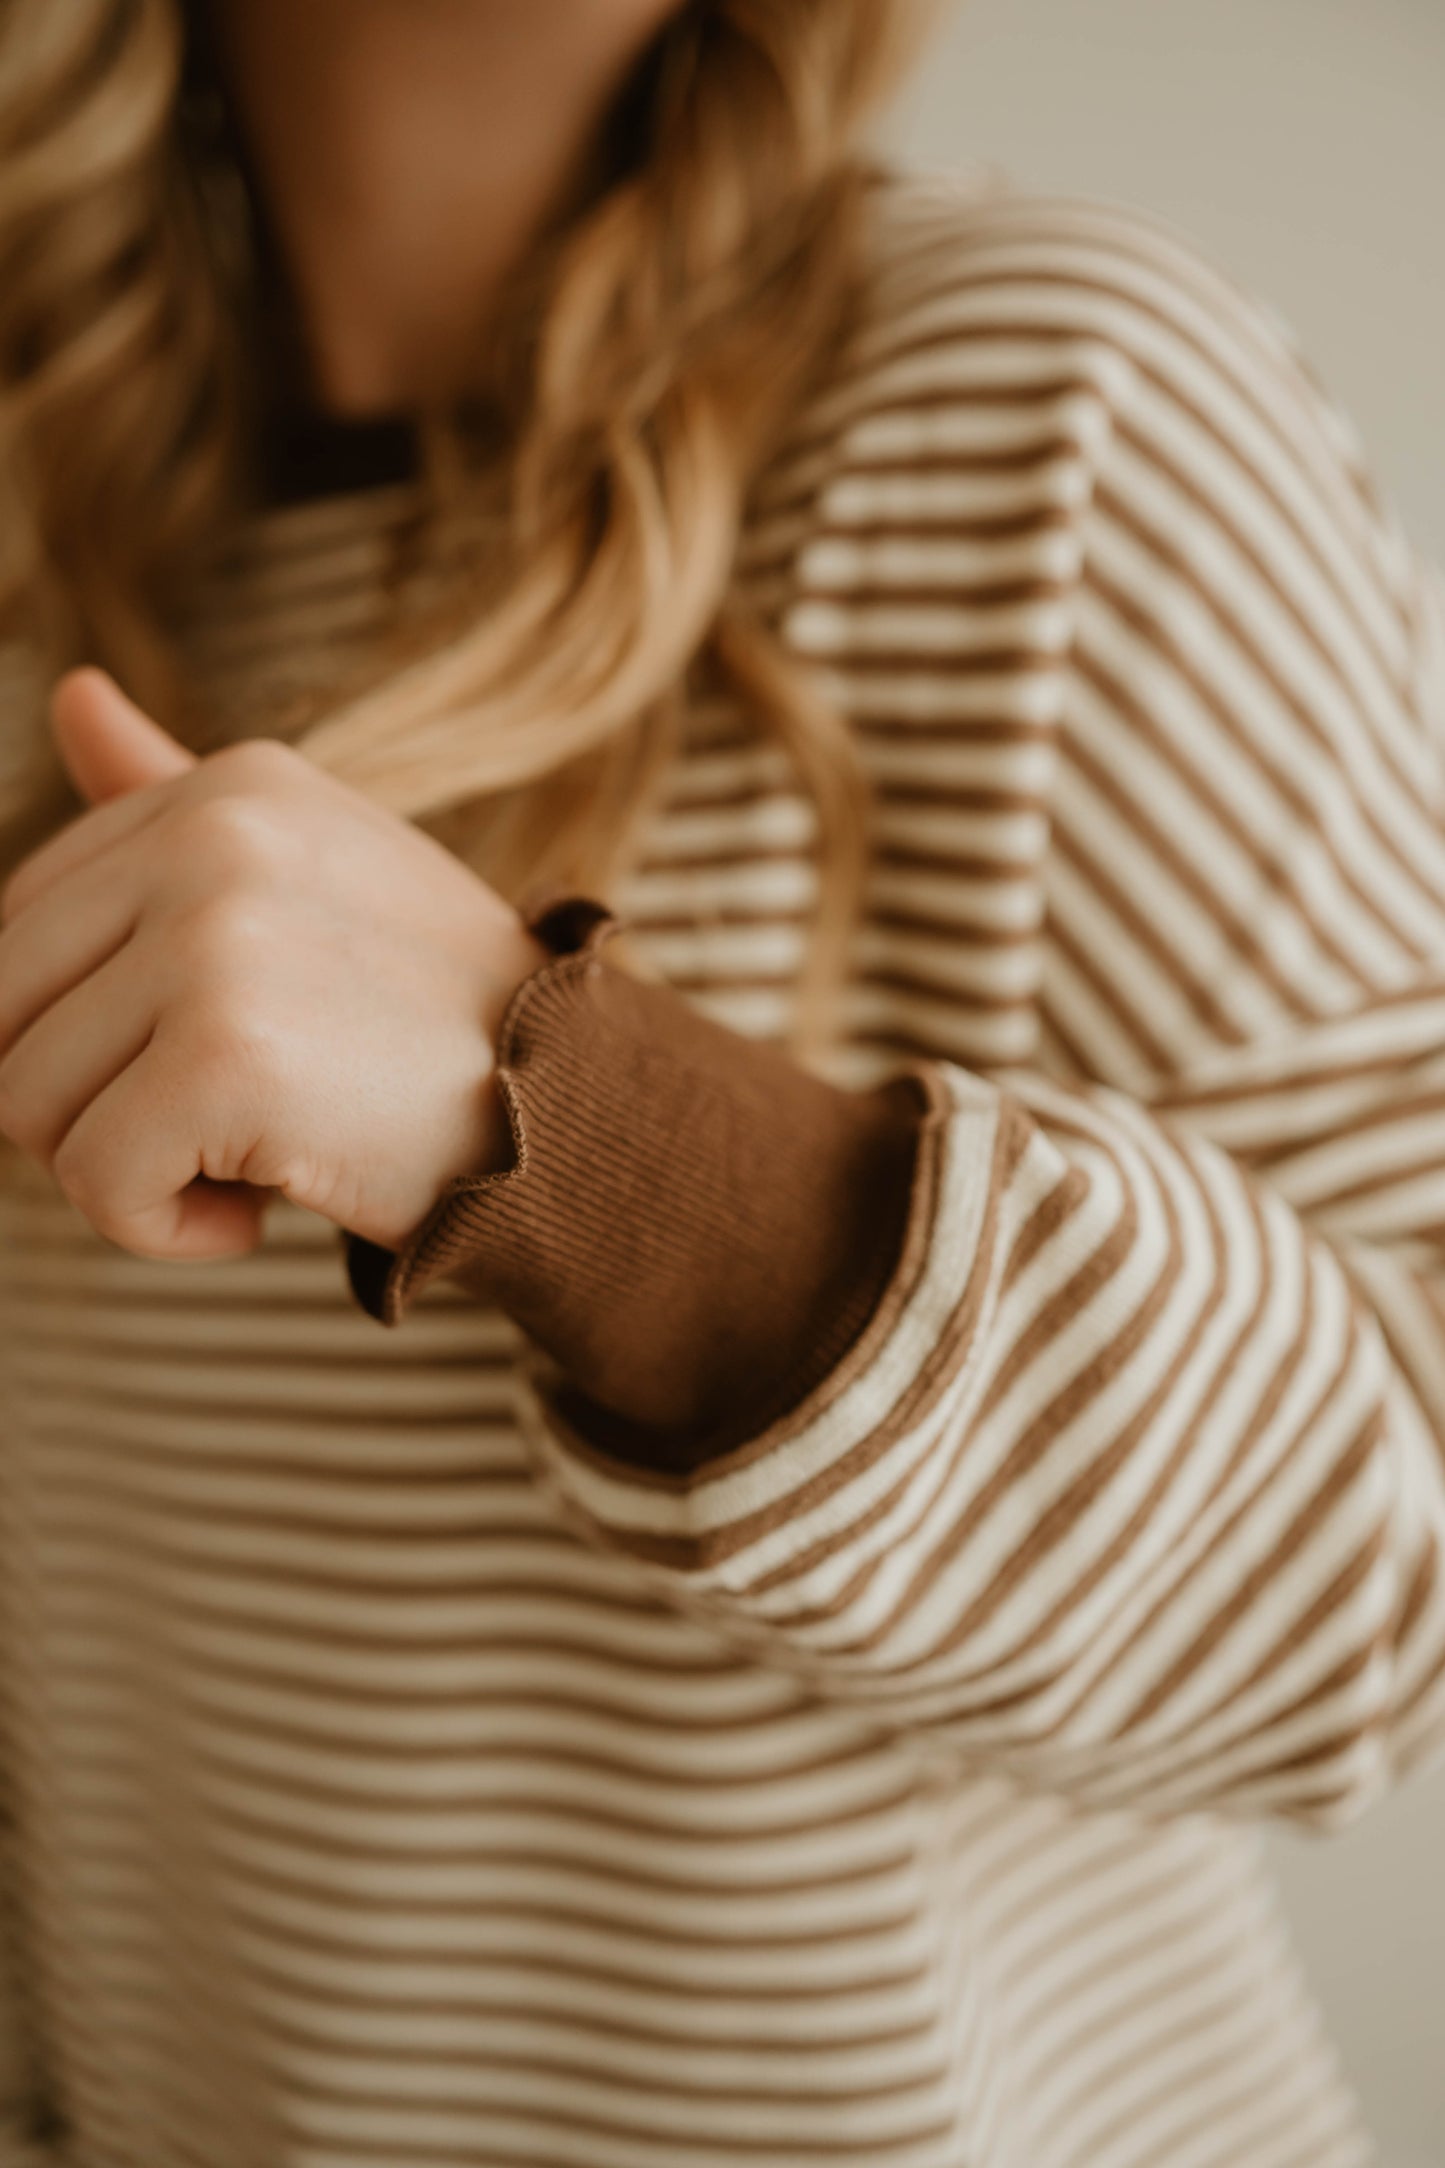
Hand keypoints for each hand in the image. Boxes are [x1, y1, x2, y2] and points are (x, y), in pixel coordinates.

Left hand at [0, 669, 550, 1260]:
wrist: (574, 1116)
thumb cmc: (432, 1016)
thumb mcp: (312, 873)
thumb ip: (171, 796)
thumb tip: (70, 694)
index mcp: (230, 786)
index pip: (23, 923)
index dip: (91, 1028)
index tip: (218, 1054)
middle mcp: (214, 837)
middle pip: (3, 1013)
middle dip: (90, 1100)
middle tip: (225, 1117)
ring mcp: (217, 940)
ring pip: (26, 1107)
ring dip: (131, 1170)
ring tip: (256, 1151)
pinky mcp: (228, 1056)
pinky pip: (95, 1183)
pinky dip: (166, 1231)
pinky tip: (261, 1206)